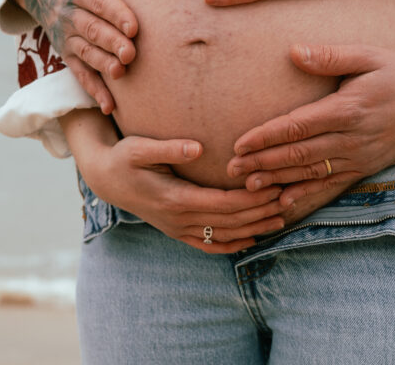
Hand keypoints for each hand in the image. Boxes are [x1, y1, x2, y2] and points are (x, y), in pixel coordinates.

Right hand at [19, 0, 138, 112]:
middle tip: (131, 53)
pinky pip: (79, 74)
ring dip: (103, 65)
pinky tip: (109, 106)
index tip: (134, 26)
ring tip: (121, 74)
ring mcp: (66, 37)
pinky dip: (94, 90)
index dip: (116, 14)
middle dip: (111, 42)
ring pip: (85, 53)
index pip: (99, 1)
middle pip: (91, 30)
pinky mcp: (66, 55)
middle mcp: (69, 14)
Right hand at [75, 135, 287, 253]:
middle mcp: (179, 219)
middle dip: (261, 212)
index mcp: (175, 199)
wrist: (105, 179)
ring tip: (282, 217)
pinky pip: (209, 245)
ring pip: (223, 235)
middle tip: (290, 198)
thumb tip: (197, 148)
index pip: (224, 204)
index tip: (276, 187)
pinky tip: (252, 239)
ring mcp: (178, 229)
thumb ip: (169, 148)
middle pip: (230, 222)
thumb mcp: (140, 148)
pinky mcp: (176, 231)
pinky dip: (232, 245)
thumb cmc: (124, 157)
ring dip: (254, 228)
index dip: (252, 199)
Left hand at [227, 43, 394, 207]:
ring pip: (312, 174)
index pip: (298, 127)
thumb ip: (330, 56)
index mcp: (348, 109)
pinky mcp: (364, 169)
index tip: (239, 144)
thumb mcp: (368, 56)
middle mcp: (352, 139)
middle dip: (263, 163)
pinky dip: (307, 198)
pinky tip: (285, 205)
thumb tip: (294, 52)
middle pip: (299, 155)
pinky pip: (331, 187)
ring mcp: (359, 158)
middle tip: (232, 170)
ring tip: (249, 188)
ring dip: (278, 182)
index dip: (266, 137)